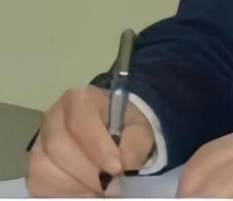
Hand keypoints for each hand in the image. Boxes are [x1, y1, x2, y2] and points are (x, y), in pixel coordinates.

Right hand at [25, 85, 154, 196]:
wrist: (111, 135)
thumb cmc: (123, 128)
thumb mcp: (138, 129)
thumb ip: (135, 142)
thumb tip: (125, 161)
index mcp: (79, 100)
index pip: (80, 123)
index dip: (97, 148)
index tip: (117, 168)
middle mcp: (53, 119)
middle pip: (59, 148)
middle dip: (88, 173)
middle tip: (111, 186)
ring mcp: (39, 145)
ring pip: (45, 170)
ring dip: (76, 187)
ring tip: (99, 190)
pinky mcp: (34, 169)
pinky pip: (40, 186)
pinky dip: (63, 194)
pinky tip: (84, 193)